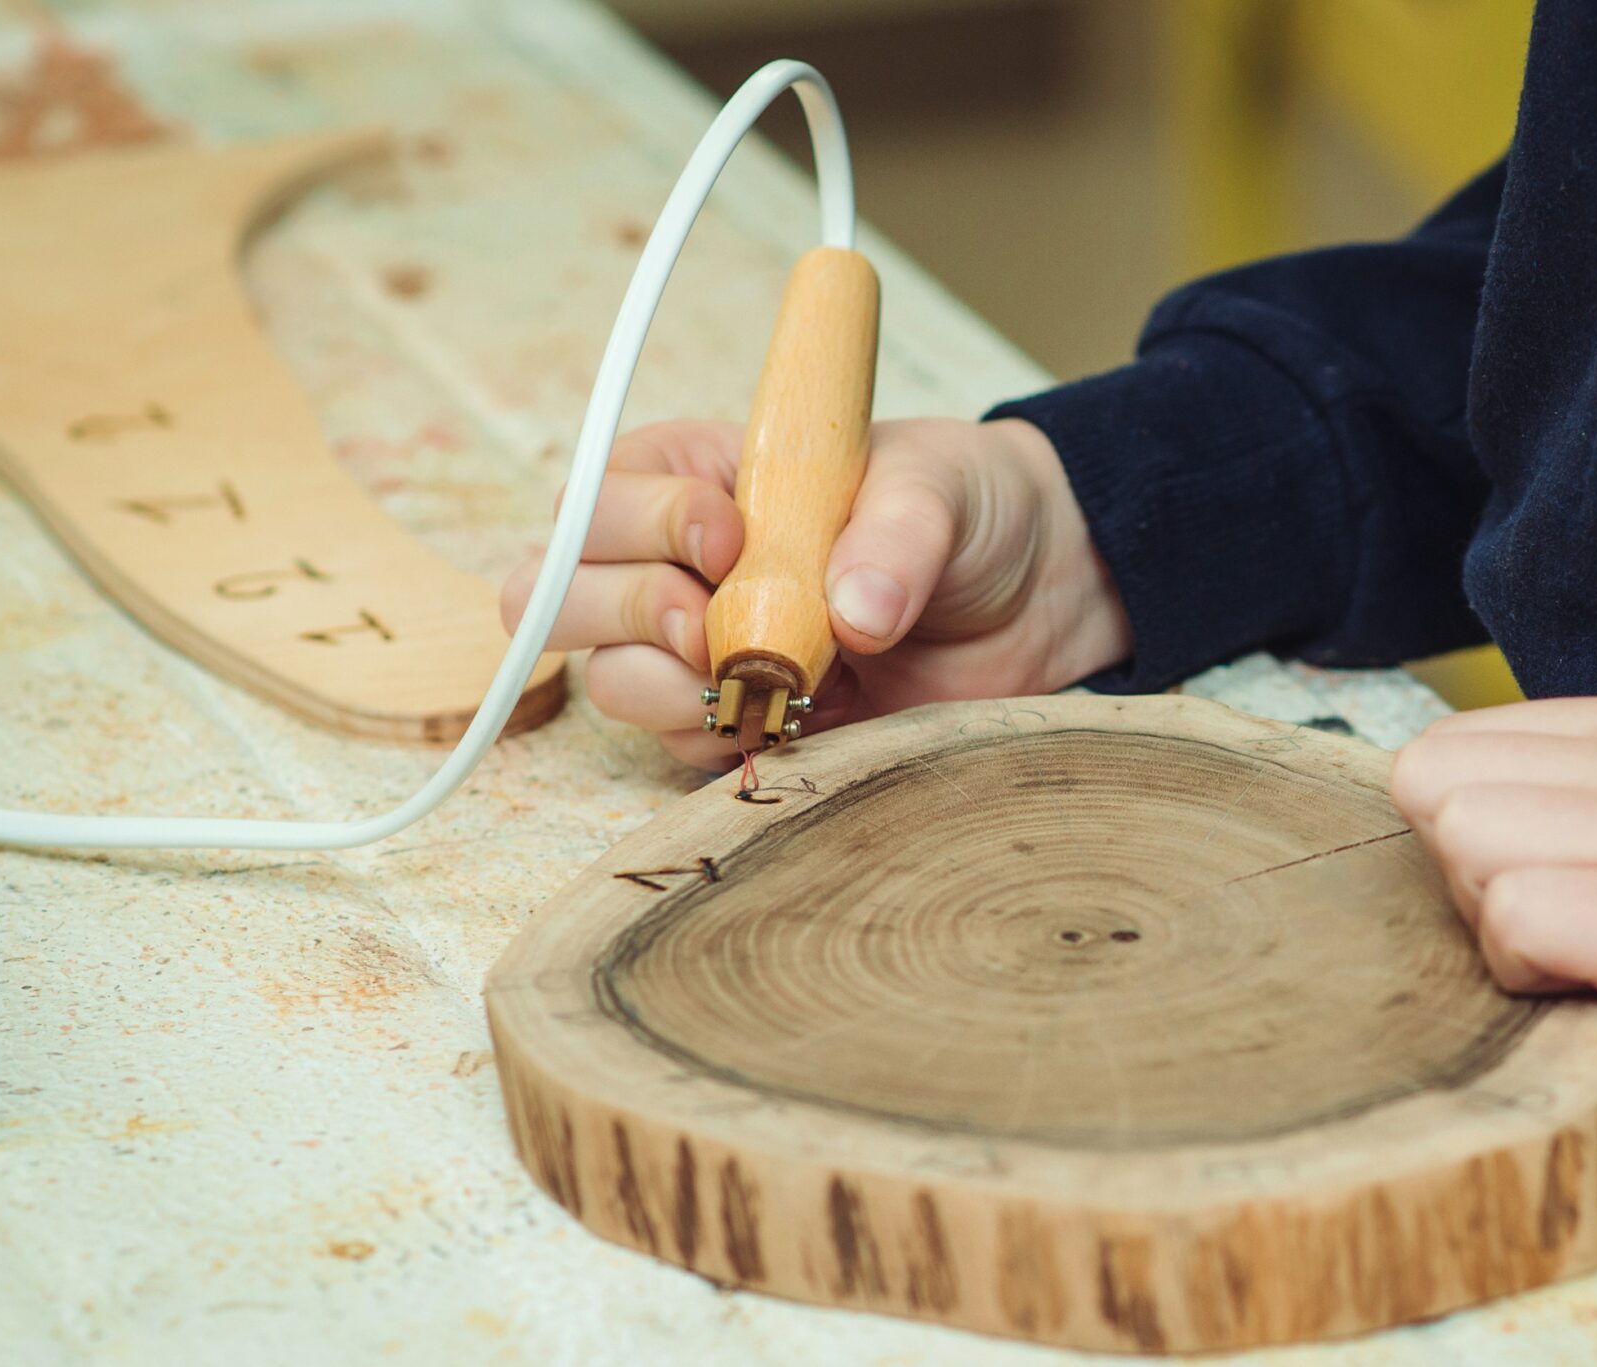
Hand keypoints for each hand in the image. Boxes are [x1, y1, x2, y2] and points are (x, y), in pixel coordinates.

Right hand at [501, 416, 1129, 768]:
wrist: (1039, 594)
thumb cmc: (970, 508)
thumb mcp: (941, 487)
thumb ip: (898, 534)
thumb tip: (856, 610)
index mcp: (705, 477)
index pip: (599, 495)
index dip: (643, 522)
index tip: (731, 537)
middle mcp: (683, 565)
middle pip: (557, 591)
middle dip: (629, 610)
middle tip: (718, 626)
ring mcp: (709, 651)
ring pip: (611, 680)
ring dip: (671, 686)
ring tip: (769, 678)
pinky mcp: (750, 721)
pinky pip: (683, 748)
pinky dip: (724, 740)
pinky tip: (796, 720)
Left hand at [1390, 696, 1596, 1181]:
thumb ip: (1565, 800)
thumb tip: (1434, 817)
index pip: (1448, 743)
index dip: (1461, 830)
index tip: (1543, 883)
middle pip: (1433, 782)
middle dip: (1458, 872)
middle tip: (1552, 929)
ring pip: (1461, 836)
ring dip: (1492, 922)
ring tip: (1584, 958)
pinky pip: (1513, 916)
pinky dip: (1524, 973)